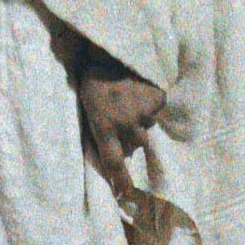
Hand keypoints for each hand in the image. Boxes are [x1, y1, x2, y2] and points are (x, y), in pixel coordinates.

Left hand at [78, 65, 166, 198]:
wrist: (110, 49)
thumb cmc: (94, 78)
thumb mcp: (88, 107)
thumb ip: (100, 129)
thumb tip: (118, 150)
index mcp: (103, 126)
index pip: (113, 162)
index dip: (121, 181)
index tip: (127, 196)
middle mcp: (124, 124)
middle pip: (136, 145)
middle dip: (132, 135)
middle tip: (124, 113)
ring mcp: (142, 113)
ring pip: (148, 128)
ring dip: (141, 119)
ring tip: (131, 98)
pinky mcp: (156, 101)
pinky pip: (157, 111)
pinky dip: (151, 103)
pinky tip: (140, 90)